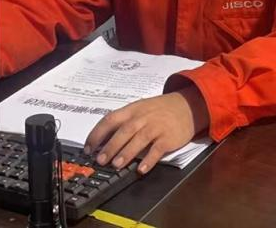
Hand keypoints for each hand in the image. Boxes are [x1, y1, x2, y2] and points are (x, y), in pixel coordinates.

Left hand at [83, 86, 208, 173]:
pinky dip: (149, 159)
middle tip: (100, 160)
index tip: (88, 148)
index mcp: (132, 110)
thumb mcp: (140, 108)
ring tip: (117, 165)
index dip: (97, 134)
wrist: (187, 105)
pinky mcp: (169, 137)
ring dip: (127, 152)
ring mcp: (156, 127)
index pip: (110, 120)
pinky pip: (157, 149)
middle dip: (110, 146)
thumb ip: (124, 121)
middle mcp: (143, 117)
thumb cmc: (160, 109)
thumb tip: (103, 139)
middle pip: (124, 131)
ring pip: (139, 139)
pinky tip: (141, 169)